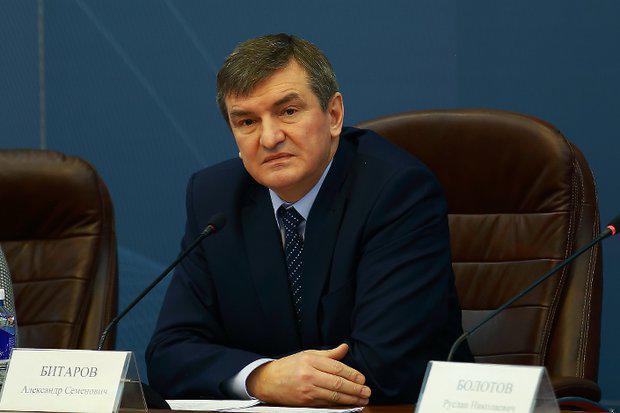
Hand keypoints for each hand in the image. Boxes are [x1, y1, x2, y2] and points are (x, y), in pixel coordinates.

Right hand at [246, 343, 370, 406]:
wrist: (269, 381)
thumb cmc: (290, 366)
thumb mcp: (308, 354)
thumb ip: (329, 354)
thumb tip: (345, 347)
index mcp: (311, 360)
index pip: (337, 368)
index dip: (352, 374)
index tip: (362, 379)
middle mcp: (309, 375)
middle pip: (338, 383)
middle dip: (355, 388)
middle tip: (367, 391)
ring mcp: (307, 390)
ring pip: (334, 395)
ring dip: (351, 399)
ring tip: (362, 399)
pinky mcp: (306, 402)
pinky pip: (326, 403)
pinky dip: (339, 404)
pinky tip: (348, 404)